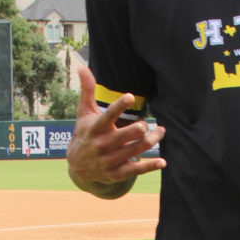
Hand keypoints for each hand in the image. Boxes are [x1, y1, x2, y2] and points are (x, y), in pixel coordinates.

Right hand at [67, 66, 165, 197]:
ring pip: (136, 149)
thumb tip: (82, 66)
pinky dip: (150, 166)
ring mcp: (110, 161)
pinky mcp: (117, 173)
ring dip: (153, 140)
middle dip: (140, 127)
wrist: (77, 167)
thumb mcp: (84, 113)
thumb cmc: (85, 133)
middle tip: (146, 123)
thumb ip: (87, 91)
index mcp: (95, 128)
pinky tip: (162, 161)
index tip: (130, 96)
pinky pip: (135, 170)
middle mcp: (102, 145)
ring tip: (161, 131)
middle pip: (126, 135)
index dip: (118, 107)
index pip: (107, 116)